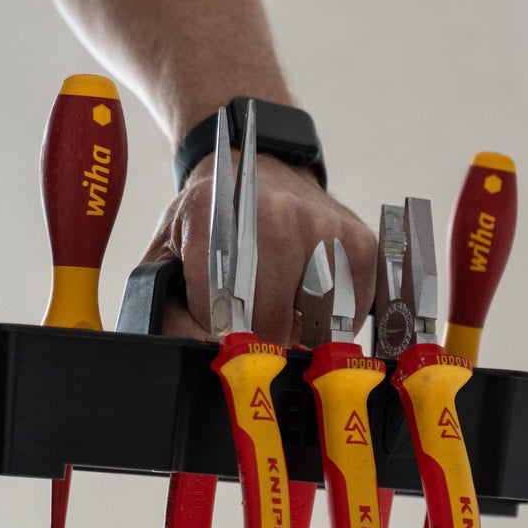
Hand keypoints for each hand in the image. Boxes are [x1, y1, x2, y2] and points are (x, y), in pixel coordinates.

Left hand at [140, 156, 376, 344]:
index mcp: (212, 220)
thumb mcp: (169, 256)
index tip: (222, 337)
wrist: (259, 170)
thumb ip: (167, 311)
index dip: (219, 339)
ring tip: (281, 308)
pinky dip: (331, 321)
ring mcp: (323, 229)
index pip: (219, 315)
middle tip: (251, 324)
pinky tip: (310, 299)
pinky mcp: (359, 244)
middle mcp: (274, 217)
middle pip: (270, 324)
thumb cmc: (213, 221)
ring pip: (314, 325)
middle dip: (259, 341)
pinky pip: (350, 314)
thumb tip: (198, 356)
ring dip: (299, 331)